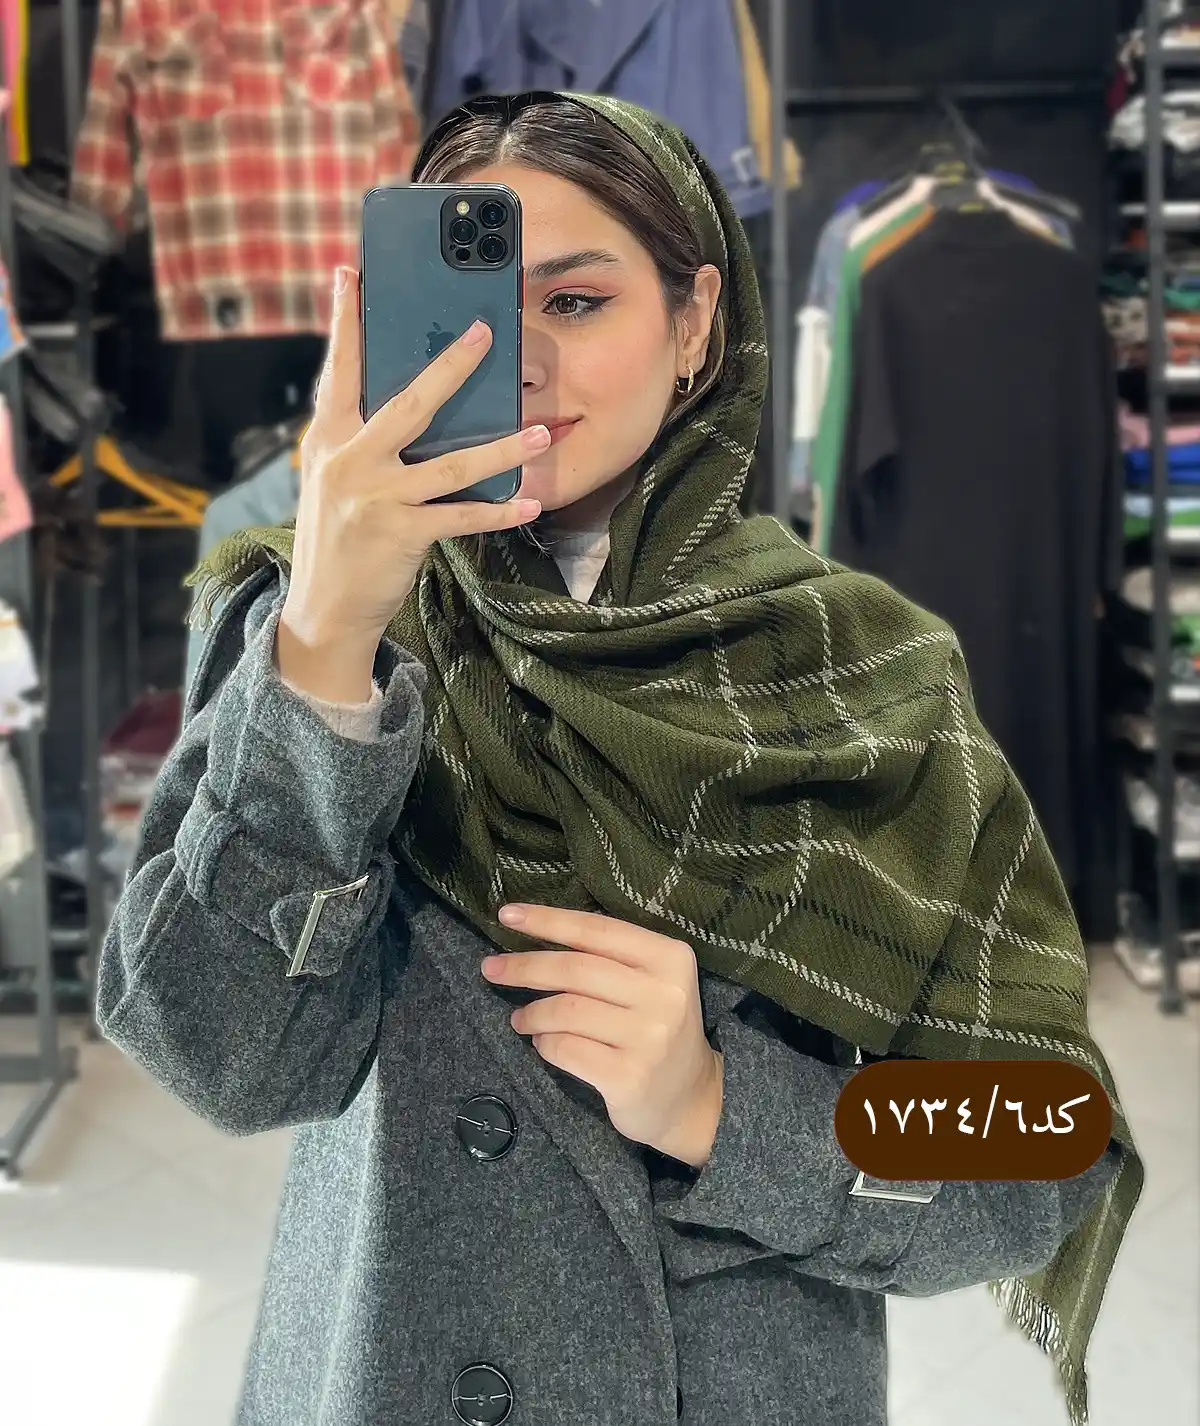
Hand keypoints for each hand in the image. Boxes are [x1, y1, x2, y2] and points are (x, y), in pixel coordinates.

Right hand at [276, 264, 549, 696]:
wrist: (323, 609)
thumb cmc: (337, 535)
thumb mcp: (335, 477)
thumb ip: (362, 438)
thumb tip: (411, 402)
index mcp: (328, 438)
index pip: (339, 369)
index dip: (347, 321)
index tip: (351, 272)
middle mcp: (349, 460)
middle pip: (410, 402)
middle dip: (451, 366)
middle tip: (485, 333)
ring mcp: (376, 497)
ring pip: (453, 463)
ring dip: (504, 448)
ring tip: (542, 431)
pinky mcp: (402, 534)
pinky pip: (462, 516)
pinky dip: (499, 512)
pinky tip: (528, 502)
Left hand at [483, 905, 724, 1168]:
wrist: (692, 1098)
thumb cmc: (658, 1027)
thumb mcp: (650, 982)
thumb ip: (607, 958)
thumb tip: (534, 934)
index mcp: (669, 958)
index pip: (597, 930)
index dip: (548, 920)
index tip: (507, 914)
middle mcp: (663, 994)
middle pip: (575, 969)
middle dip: (525, 966)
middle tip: (490, 968)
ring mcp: (648, 1038)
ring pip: (566, 1010)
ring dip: (532, 1012)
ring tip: (520, 1018)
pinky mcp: (628, 1077)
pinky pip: (565, 1049)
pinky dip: (544, 1043)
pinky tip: (543, 1043)